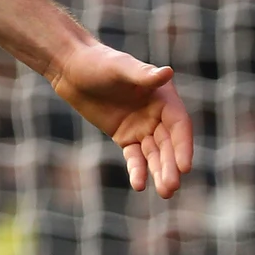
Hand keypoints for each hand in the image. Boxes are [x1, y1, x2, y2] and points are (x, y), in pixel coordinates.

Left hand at [48, 42, 193, 197]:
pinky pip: (134, 157)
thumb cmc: (98, 62)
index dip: (183, 146)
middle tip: (171, 187)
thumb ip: (143, 75)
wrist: (70, 68)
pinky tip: (139, 184)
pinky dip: (137, 170)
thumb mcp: (119, 67)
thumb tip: (168, 72)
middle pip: (169, 144)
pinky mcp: (124, 137)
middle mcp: (157, 114)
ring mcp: (141, 127)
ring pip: (154, 154)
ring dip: (159, 172)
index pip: (179, 125)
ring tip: (164, 192)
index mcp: (163, 97)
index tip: (184, 167)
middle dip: (171, 166)